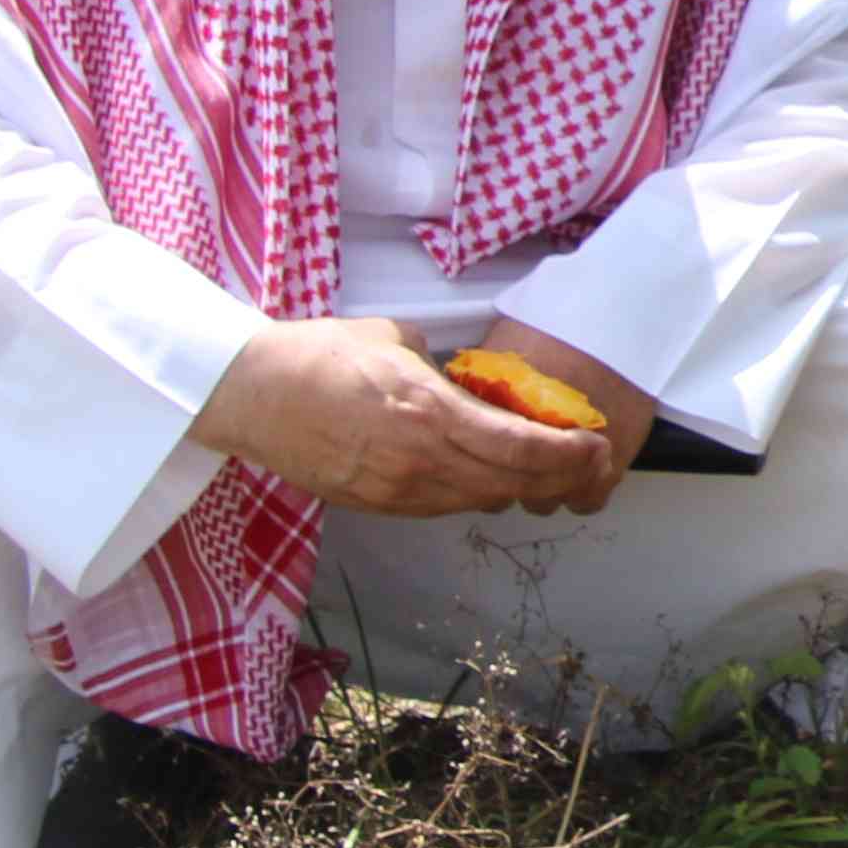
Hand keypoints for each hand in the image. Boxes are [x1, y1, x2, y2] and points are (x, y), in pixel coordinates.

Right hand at [187, 317, 627, 519]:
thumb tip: (463, 380)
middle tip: (591, 467)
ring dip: (520, 490)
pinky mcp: (376, 504)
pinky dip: (475, 494)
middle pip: (511, 485)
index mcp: (430, 412)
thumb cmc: (319, 355)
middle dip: (559, 479)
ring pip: (480, 500)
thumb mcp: (393, 341)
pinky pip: (443, 506)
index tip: (596, 446)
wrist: (251, 395)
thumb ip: (439, 367)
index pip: (520, 447)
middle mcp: (421, 459)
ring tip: (550, 475)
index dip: (567, 454)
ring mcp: (398, 489)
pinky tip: (489, 479)